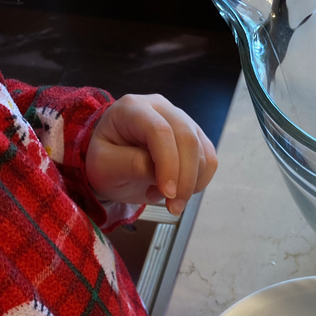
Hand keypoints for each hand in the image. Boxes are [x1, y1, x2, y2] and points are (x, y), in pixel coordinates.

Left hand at [86, 94, 217, 216]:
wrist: (114, 164)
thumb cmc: (106, 163)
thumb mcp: (105, 167)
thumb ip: (131, 166)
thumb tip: (161, 174)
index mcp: (132, 108)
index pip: (160, 131)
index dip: (168, 164)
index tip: (168, 194)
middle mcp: (160, 108)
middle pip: (187, 140)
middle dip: (185, 179)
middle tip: (173, 207)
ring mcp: (181, 120)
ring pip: (202, 153)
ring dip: (189, 184)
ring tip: (163, 196)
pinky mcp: (196, 137)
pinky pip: (209, 161)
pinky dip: (198, 182)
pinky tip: (178, 190)